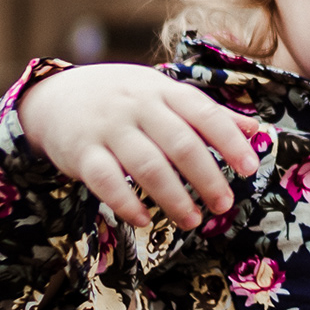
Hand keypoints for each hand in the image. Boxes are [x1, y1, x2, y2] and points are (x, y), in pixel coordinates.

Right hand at [17, 64, 261, 230]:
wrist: (54, 97)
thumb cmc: (122, 98)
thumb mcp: (162, 93)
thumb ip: (206, 113)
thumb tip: (255, 129)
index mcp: (162, 89)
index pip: (203, 112)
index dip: (229, 141)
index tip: (249, 168)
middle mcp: (137, 105)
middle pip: (180, 143)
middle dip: (207, 177)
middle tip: (224, 205)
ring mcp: (108, 128)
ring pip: (147, 165)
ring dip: (173, 197)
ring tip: (192, 220)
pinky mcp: (81, 153)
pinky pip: (106, 181)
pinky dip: (127, 203)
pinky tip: (144, 220)